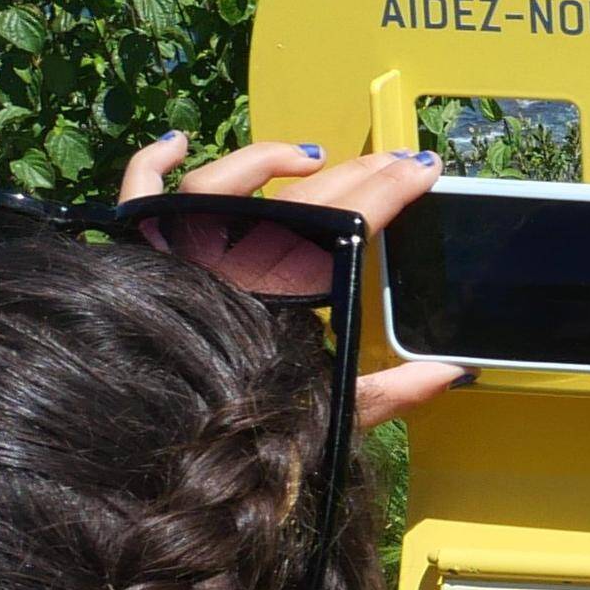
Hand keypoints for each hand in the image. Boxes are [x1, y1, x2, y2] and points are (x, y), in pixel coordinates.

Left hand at [118, 133, 467, 424]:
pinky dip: (155, 160)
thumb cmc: (238, 432)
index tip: (422, 172)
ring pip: (222, 180)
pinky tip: (178, 141)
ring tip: (313, 155)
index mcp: (277, 292)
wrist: (150, 448)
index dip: (390, 191)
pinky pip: (139, 192)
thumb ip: (387, 391)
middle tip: (396, 161)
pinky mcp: (137, 251)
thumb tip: (452, 372)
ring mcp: (176, 248)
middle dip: (358, 172)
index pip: (345, 221)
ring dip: (273, 158)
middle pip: (300, 196)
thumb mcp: (325, 415)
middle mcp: (226, 258)